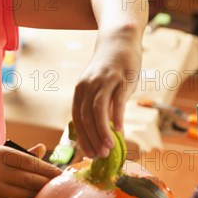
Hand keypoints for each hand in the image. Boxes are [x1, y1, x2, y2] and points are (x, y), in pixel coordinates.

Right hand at [0, 144, 60, 197]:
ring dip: (39, 190)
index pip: (29, 162)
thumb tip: (42, 148)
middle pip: (29, 178)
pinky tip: (37, 194)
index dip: (46, 168)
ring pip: (24, 190)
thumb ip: (22, 152)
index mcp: (1, 154)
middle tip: (61, 183)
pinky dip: (29, 196)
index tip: (59, 172)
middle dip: (47, 181)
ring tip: (52, 189)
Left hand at [72, 29, 141, 158]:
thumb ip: (97, 108)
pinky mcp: (120, 78)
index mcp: (80, 90)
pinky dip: (116, 117)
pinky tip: (119, 130)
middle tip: (100, 156)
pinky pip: (116, 100)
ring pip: (98, 110)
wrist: (119, 42)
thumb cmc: (110, 70)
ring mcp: (104, 81)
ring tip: (108, 148)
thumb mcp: (98, 88)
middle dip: (92, 139)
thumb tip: (101, 134)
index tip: (89, 154)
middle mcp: (88, 85)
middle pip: (85, 116)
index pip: (77, 118)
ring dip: (102, 132)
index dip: (82, 138)